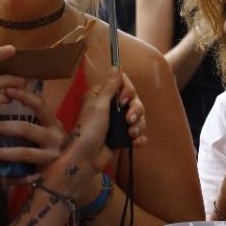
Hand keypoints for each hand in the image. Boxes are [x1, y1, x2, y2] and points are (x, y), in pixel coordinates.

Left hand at [0, 83, 65, 171]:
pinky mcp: (49, 176)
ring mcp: (53, 158)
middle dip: (2, 126)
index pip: (39, 105)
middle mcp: (55, 139)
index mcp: (54, 124)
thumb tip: (10, 97)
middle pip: (26, 129)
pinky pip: (27, 177)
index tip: (5, 90)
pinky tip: (1, 177)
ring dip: (1, 153)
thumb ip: (35, 118)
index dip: (24, 96)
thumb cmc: (56, 146)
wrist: (77, 172)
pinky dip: (13, 178)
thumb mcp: (50, 130)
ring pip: (23, 154)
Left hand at [55, 68, 143, 198]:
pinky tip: (136, 142)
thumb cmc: (87, 130)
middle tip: (128, 120)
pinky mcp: (122, 136)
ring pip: (138, 117)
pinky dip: (139, 137)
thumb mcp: (99, 105)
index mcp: (101, 96)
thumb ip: (110, 86)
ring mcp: (116, 123)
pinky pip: (138, 132)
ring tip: (131, 134)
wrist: (85, 159)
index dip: (128, 91)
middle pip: (134, 100)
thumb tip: (117, 66)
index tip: (122, 100)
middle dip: (136, 110)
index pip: (123, 84)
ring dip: (138, 125)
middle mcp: (110, 107)